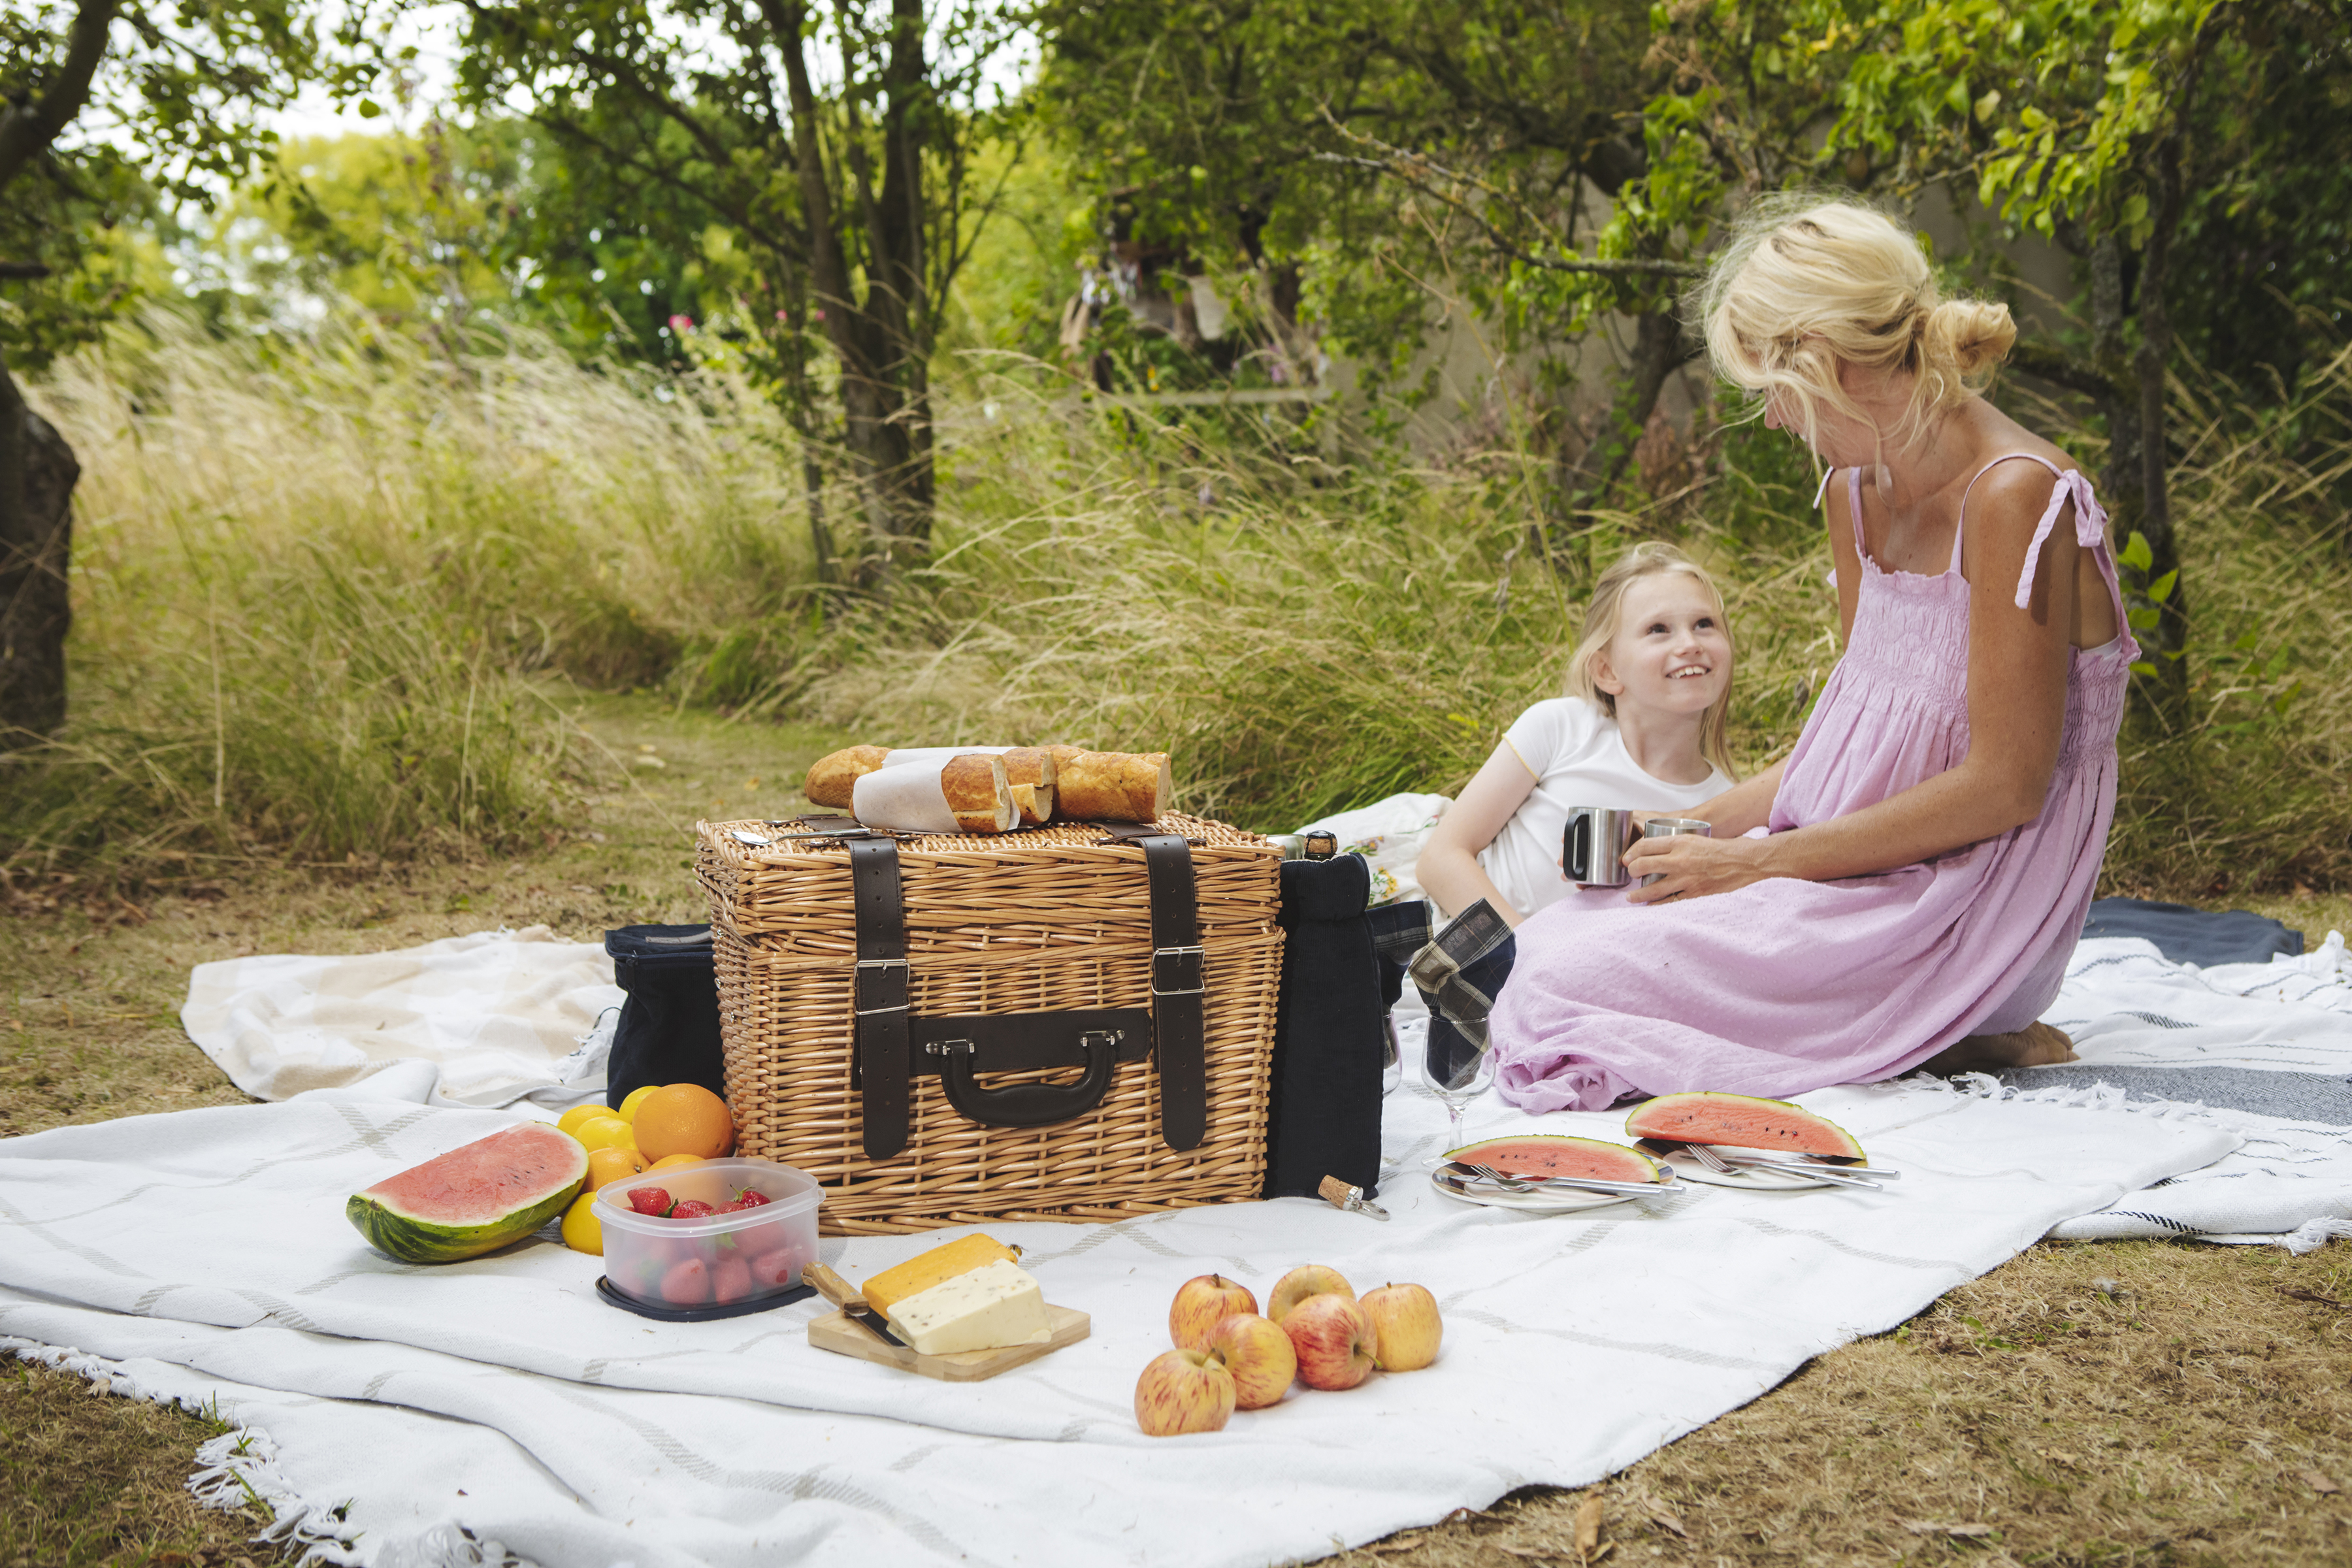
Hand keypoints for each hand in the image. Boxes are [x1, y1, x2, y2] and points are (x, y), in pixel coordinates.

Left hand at [1620, 831, 1770, 905]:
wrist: (1744, 861)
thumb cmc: (1720, 849)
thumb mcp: (1695, 838)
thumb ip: (1675, 845)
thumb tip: (1654, 852)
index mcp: (1679, 842)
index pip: (1645, 845)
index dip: (1631, 852)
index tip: (1627, 858)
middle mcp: (1680, 859)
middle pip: (1643, 865)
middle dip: (1631, 871)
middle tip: (1630, 874)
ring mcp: (1686, 878)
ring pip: (1652, 888)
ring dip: (1638, 894)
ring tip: (1631, 897)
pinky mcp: (1694, 893)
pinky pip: (1669, 901)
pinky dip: (1657, 905)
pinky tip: (1650, 905)